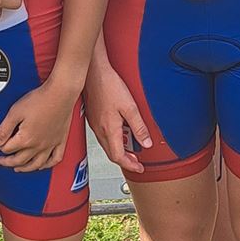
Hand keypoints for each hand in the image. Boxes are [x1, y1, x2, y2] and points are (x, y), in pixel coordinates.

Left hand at [0, 75, 77, 170]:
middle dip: (8, 161)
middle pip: (20, 160)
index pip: (8, 148)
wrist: (61, 93)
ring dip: (25, 168)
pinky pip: (55, 159)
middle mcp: (38, 145)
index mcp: (26, 139)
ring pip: (36, 164)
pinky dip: (48, 165)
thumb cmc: (41, 100)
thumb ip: (5, 129)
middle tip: (1, 161)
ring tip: (18, 168)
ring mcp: (50, 145)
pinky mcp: (60, 141)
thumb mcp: (15, 112)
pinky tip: (43, 165)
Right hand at [85, 53, 151, 172]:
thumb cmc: (109, 85)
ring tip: (131, 149)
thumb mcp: (130, 107)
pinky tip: (119, 134)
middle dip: (125, 161)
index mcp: (109, 130)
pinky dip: (113, 141)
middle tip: (137, 162)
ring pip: (107, 145)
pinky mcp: (92, 118)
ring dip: (119, 151)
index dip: (130, 165)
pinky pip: (103, 136)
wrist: (93, 72)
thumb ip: (139, 127)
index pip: (118, 157)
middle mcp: (100, 130)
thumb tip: (146, 143)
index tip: (139, 168)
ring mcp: (94, 124)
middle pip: (112, 154)